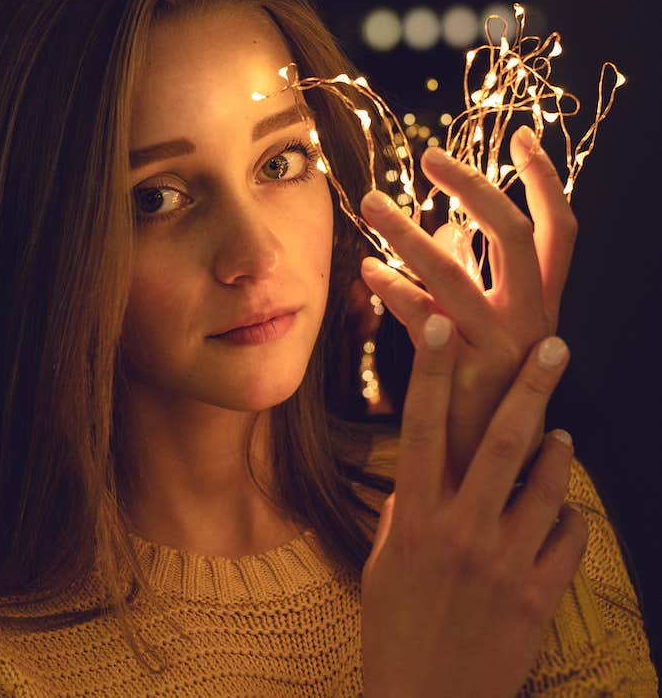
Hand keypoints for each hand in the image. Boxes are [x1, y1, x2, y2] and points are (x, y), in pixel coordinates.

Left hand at [358, 127, 576, 488]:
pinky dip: (393, 290)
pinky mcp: (466, 374)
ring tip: (370, 203)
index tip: (521, 136)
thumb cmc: (485, 387)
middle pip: (511, 234)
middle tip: (427, 156)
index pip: (560, 230)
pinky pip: (422, 319)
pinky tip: (367, 274)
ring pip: (454, 272)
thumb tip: (446, 223)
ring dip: (407, 233)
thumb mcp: (491, 326)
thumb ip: (474, 273)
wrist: (486, 470)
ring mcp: (503, 347)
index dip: (545, 181)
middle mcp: (534, 319)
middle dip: (472, 187)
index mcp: (545, 302)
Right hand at [360, 318, 587, 697]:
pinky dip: (568, 517)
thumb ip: (407, 512)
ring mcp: (505, 564)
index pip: (422, 427)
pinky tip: (559, 516)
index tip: (442, 324)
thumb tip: (422, 476)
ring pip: (547, 484)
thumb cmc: (395, 630)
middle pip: (502, 443)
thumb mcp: (385, 564)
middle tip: (555, 347)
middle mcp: (463, 532)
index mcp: (417, 518)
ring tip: (560, 433)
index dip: (430, 371)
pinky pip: (568, 538)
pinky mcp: (538, 598)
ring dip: (558, 451)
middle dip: (531, 388)